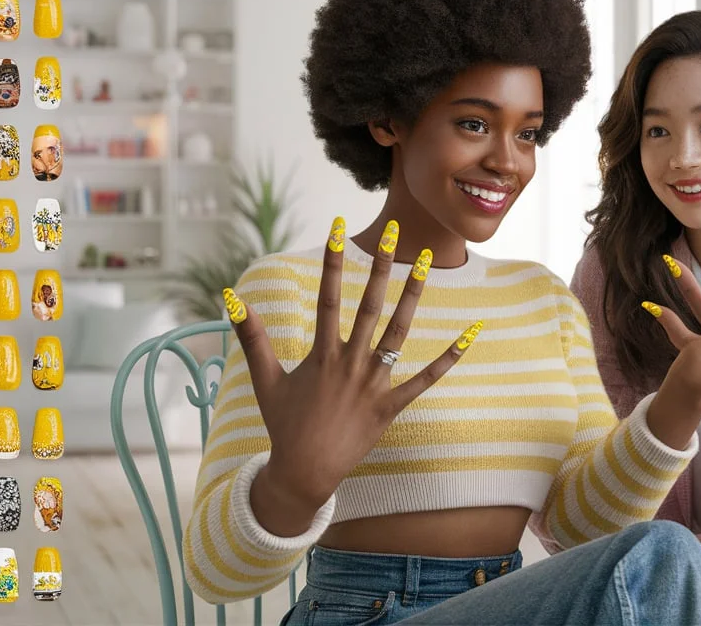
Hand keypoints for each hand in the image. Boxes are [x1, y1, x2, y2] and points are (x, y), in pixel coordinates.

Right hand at [225, 218, 481, 512]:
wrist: (304, 472)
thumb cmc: (284, 424)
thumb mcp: (264, 379)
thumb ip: (252, 337)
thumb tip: (231, 299)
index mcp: (321, 355)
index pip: (327, 298)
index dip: (331, 261)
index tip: (336, 228)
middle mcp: (350, 364)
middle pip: (368, 306)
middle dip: (379, 266)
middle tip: (392, 231)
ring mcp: (373, 384)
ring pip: (398, 333)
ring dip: (413, 296)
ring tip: (427, 263)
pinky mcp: (391, 405)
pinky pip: (425, 379)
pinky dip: (448, 358)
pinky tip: (470, 334)